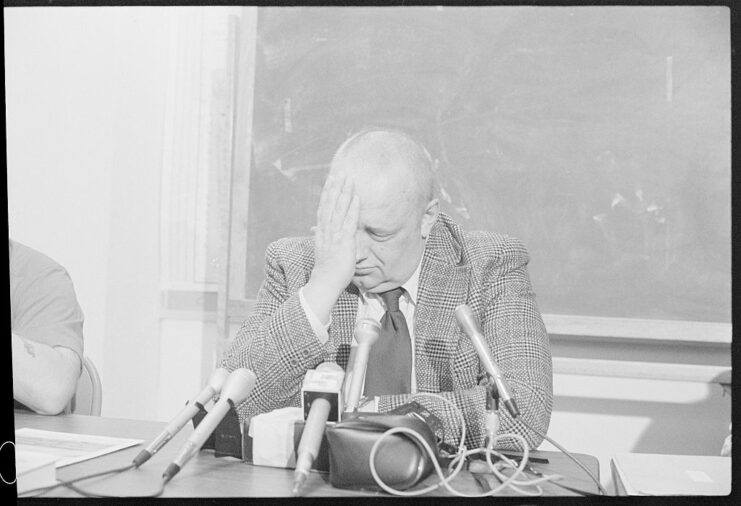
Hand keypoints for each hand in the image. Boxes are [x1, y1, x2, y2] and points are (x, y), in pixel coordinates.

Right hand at [303, 173, 359, 322]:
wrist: (325, 282)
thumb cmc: (327, 269)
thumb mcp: (322, 249)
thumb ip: (321, 237)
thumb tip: (316, 229)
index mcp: (321, 232)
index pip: (323, 207)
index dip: (327, 193)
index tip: (331, 180)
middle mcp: (326, 230)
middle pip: (330, 204)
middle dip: (335, 187)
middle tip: (340, 172)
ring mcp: (334, 235)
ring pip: (338, 209)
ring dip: (344, 193)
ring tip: (349, 179)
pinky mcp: (344, 241)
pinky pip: (349, 222)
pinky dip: (353, 209)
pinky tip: (357, 198)